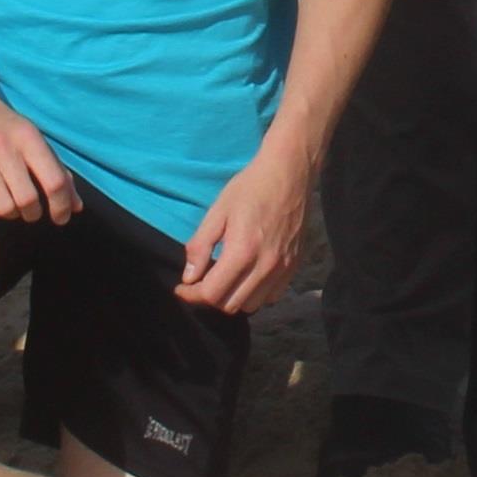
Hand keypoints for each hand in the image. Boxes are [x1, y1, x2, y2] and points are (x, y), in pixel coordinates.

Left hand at [180, 141, 314, 316]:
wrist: (290, 172)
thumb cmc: (250, 187)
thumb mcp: (218, 211)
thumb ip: (201, 246)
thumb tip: (189, 277)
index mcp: (242, 252)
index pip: (212, 294)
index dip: (191, 295)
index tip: (182, 287)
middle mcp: (265, 266)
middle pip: (230, 305)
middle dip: (210, 297)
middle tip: (201, 282)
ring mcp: (283, 268)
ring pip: (251, 305)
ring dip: (233, 297)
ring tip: (225, 279)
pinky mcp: (295, 266)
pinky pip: (271, 296)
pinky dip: (255, 294)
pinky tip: (248, 276)